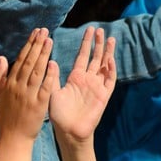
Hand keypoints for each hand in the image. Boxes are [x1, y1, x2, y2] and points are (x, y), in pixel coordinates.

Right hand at [0, 28, 56, 143]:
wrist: (13, 137)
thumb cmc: (6, 116)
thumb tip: (1, 58)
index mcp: (10, 83)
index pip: (20, 60)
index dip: (29, 45)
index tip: (35, 33)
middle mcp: (18, 86)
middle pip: (29, 62)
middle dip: (37, 45)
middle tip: (44, 31)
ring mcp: (28, 95)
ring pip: (37, 71)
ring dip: (43, 55)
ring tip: (50, 40)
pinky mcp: (38, 104)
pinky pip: (45, 88)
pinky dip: (49, 76)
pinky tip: (54, 64)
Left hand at [49, 27, 115, 142]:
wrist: (68, 131)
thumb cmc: (59, 114)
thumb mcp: (52, 92)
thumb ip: (53, 77)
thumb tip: (50, 60)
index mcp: (75, 77)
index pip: (82, 56)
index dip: (86, 43)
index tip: (89, 30)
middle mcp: (87, 80)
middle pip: (95, 58)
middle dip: (98, 44)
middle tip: (100, 29)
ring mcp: (97, 87)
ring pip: (105, 66)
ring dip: (107, 53)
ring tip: (110, 39)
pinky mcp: (103, 96)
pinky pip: (109, 81)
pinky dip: (111, 71)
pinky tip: (110, 60)